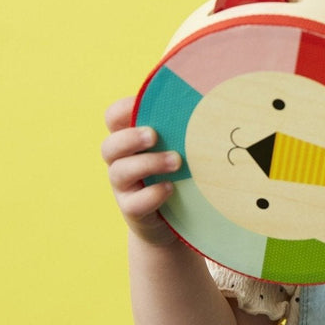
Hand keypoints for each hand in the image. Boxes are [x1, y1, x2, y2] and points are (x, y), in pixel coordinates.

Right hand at [101, 96, 180, 245]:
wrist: (172, 223)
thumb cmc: (180, 175)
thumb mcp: (181, 148)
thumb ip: (185, 129)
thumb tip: (215, 101)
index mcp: (130, 142)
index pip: (113, 119)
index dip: (123, 109)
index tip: (141, 105)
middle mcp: (121, 163)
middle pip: (109, 146)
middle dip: (130, 138)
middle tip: (154, 135)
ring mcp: (125, 188)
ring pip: (119, 172)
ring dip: (148, 163)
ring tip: (176, 162)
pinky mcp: (134, 211)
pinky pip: (133, 203)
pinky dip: (151, 195)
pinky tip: (170, 188)